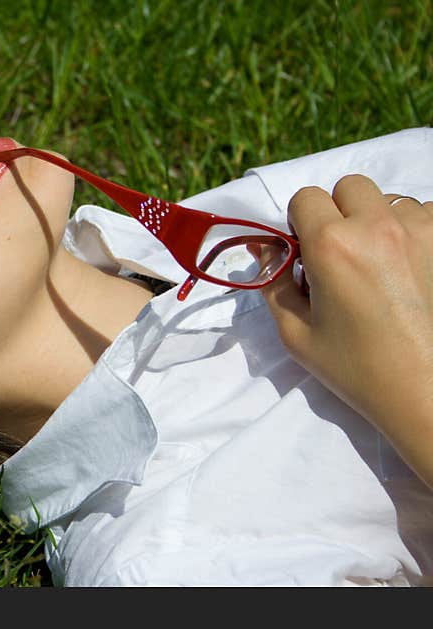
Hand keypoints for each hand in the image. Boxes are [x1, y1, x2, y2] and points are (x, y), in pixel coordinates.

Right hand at [260, 174, 432, 486]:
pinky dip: (411, 232)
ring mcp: (421, 230)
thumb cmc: (354, 367)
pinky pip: (424, 215)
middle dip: (338, 211)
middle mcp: (377, 226)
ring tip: (379, 265)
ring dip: (377, 221)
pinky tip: (409, 269)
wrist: (424, 390)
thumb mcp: (295, 331)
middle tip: (340, 253)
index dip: (299, 222)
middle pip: (349, 186)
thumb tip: (263, 247)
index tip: (305, 252)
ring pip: (389, 200)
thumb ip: (273, 281)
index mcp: (331, 245)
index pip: (305, 197)